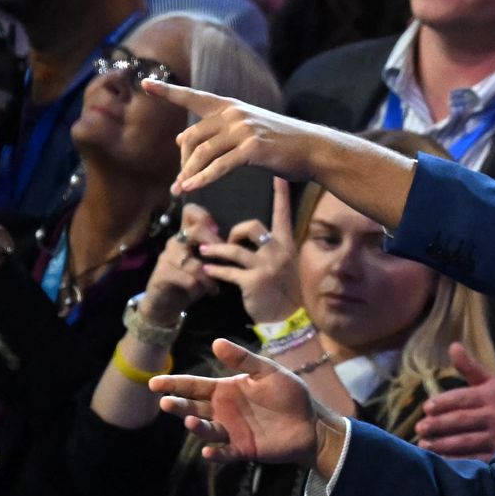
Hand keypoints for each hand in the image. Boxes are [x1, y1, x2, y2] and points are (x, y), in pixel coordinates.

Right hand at [140, 202, 222, 322]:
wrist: (166, 304)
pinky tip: (211, 293)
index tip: (218, 230)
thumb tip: (236, 245)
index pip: (190, 212)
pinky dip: (203, 286)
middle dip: (214, 245)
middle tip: (225, 260)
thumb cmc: (190, 281)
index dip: (204, 215)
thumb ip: (216, 252)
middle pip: (194, 231)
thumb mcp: (206, 264)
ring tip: (216, 286)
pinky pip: (188, 278)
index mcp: (186, 236)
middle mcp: (175, 242)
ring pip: (193, 262)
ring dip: (209, 276)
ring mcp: (166, 257)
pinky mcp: (162, 274)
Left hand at [145, 80, 340, 194]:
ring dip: (188, 174)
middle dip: (183, 162)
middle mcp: (234, 114)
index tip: (145, 83)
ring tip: (179, 191)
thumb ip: (216, 133)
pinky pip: (219, 166)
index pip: (193, 97)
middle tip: (179, 182)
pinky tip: (192, 188)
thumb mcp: (247, 131)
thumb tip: (180, 140)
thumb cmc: (281, 143)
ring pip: (203, 153)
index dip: (168, 91)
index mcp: (230, 107)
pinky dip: (203, 179)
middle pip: (192, 137)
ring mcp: (243, 130)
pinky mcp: (252, 149)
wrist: (313, 150)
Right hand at [152, 337, 324, 464]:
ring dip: (196, 427)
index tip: (154, 382)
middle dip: (178, 405)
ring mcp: (231, 431)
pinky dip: (215, 453)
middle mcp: (223, 411)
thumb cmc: (289, 394)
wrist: (311, 422)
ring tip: (191, 421)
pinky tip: (208, 452)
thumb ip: (244, 359)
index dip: (174, 384)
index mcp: (225, 390)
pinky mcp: (243, 449)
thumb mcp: (268, 371)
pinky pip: (225, 453)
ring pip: (206, 430)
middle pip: (193, 408)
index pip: (193, 386)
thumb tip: (216, 342)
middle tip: (166, 402)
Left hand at [196, 177, 301, 322]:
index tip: (278, 176)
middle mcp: (278, 252)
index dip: (280, 195)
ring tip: (204, 252)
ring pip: (234, 249)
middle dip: (235, 232)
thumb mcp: (286, 266)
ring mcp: (266, 267)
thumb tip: (253, 239)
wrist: (290, 319)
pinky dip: (215, 270)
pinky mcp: (253, 282)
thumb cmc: (285, 291)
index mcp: (286, 245)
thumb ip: (273, 250)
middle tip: (227, 242)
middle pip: (252, 227)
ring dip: (215, 250)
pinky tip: (207, 270)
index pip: (283, 215)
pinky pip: (228, 271)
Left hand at [414, 342, 494, 459]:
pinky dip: (453, 459)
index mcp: (492, 396)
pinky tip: (438, 458)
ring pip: (465, 441)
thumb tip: (453, 346)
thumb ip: (469, 367)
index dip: (443, 403)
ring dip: (442, 443)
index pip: (464, 398)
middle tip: (419, 427)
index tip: (426, 408)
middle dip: (438, 424)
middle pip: (461, 420)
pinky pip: (471, 459)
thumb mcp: (488, 383)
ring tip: (423, 444)